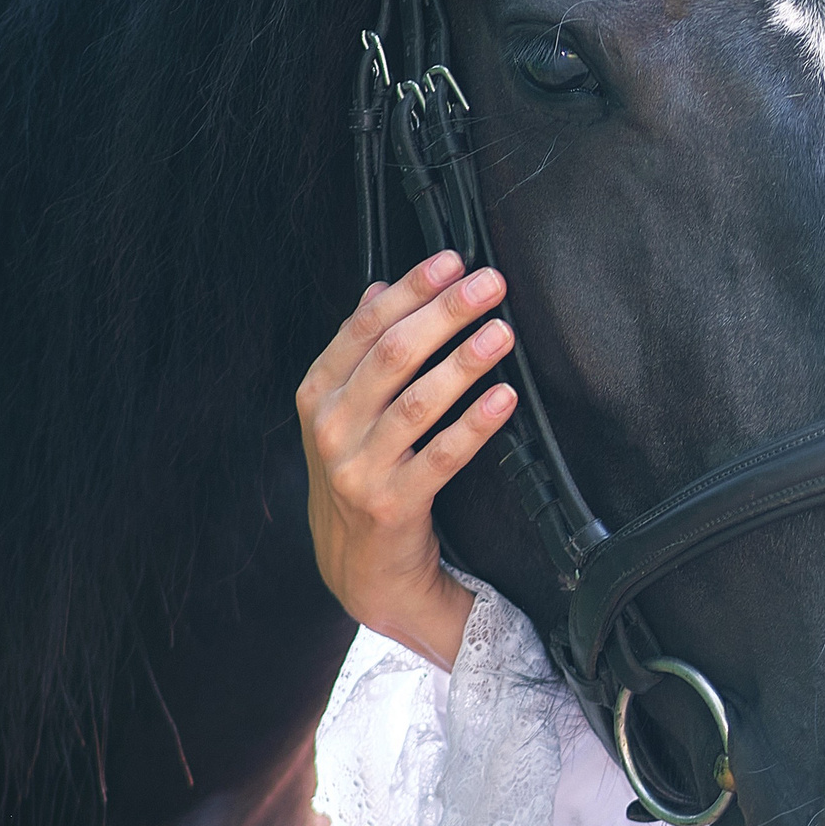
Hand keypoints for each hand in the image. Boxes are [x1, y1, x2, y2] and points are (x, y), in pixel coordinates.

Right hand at [297, 251, 520, 669]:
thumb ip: (361, 349)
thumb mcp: (345, 411)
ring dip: (464, 360)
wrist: (358, 566)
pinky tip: (505, 396)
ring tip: (503, 331)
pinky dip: (476, 423)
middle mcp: (331, 427)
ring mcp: (358, 468)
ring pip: (419, 401)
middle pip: (394, 354)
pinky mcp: (393, 504)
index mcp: (318, 393)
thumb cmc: (360, 471)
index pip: (365, 325)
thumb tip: (379, 284)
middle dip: (446, 312)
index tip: (454, 260)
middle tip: (492, 284)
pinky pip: (443, 456)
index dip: (412, 288)